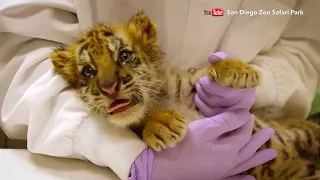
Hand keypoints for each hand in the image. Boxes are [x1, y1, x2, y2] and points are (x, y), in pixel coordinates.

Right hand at [130, 110, 276, 179]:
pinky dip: (243, 179)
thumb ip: (225, 121)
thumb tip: (244, 114)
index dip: (246, 122)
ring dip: (258, 159)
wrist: (161, 167)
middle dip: (258, 140)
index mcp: (228, 151)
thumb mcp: (203, 129)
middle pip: (248, 149)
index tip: (248, 113)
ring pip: (244, 164)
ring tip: (272, 155)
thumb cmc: (181, 145)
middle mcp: (229, 164)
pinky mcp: (213, 178)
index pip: (242, 134)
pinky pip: (233, 179)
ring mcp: (221, 173)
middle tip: (270, 132)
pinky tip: (250, 179)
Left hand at [195, 52, 254, 116]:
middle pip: (220, 101)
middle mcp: (244, 102)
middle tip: (199, 82)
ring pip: (214, 110)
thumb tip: (213, 58)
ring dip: (202, 97)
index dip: (212, 87)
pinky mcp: (227, 120)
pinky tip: (198, 97)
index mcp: (247, 87)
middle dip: (205, 91)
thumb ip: (224, 60)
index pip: (228, 92)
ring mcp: (236, 114)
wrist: (243, 85)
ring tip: (198, 88)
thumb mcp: (233, 64)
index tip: (204, 79)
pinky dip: (201, 106)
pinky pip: (211, 116)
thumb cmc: (237, 74)